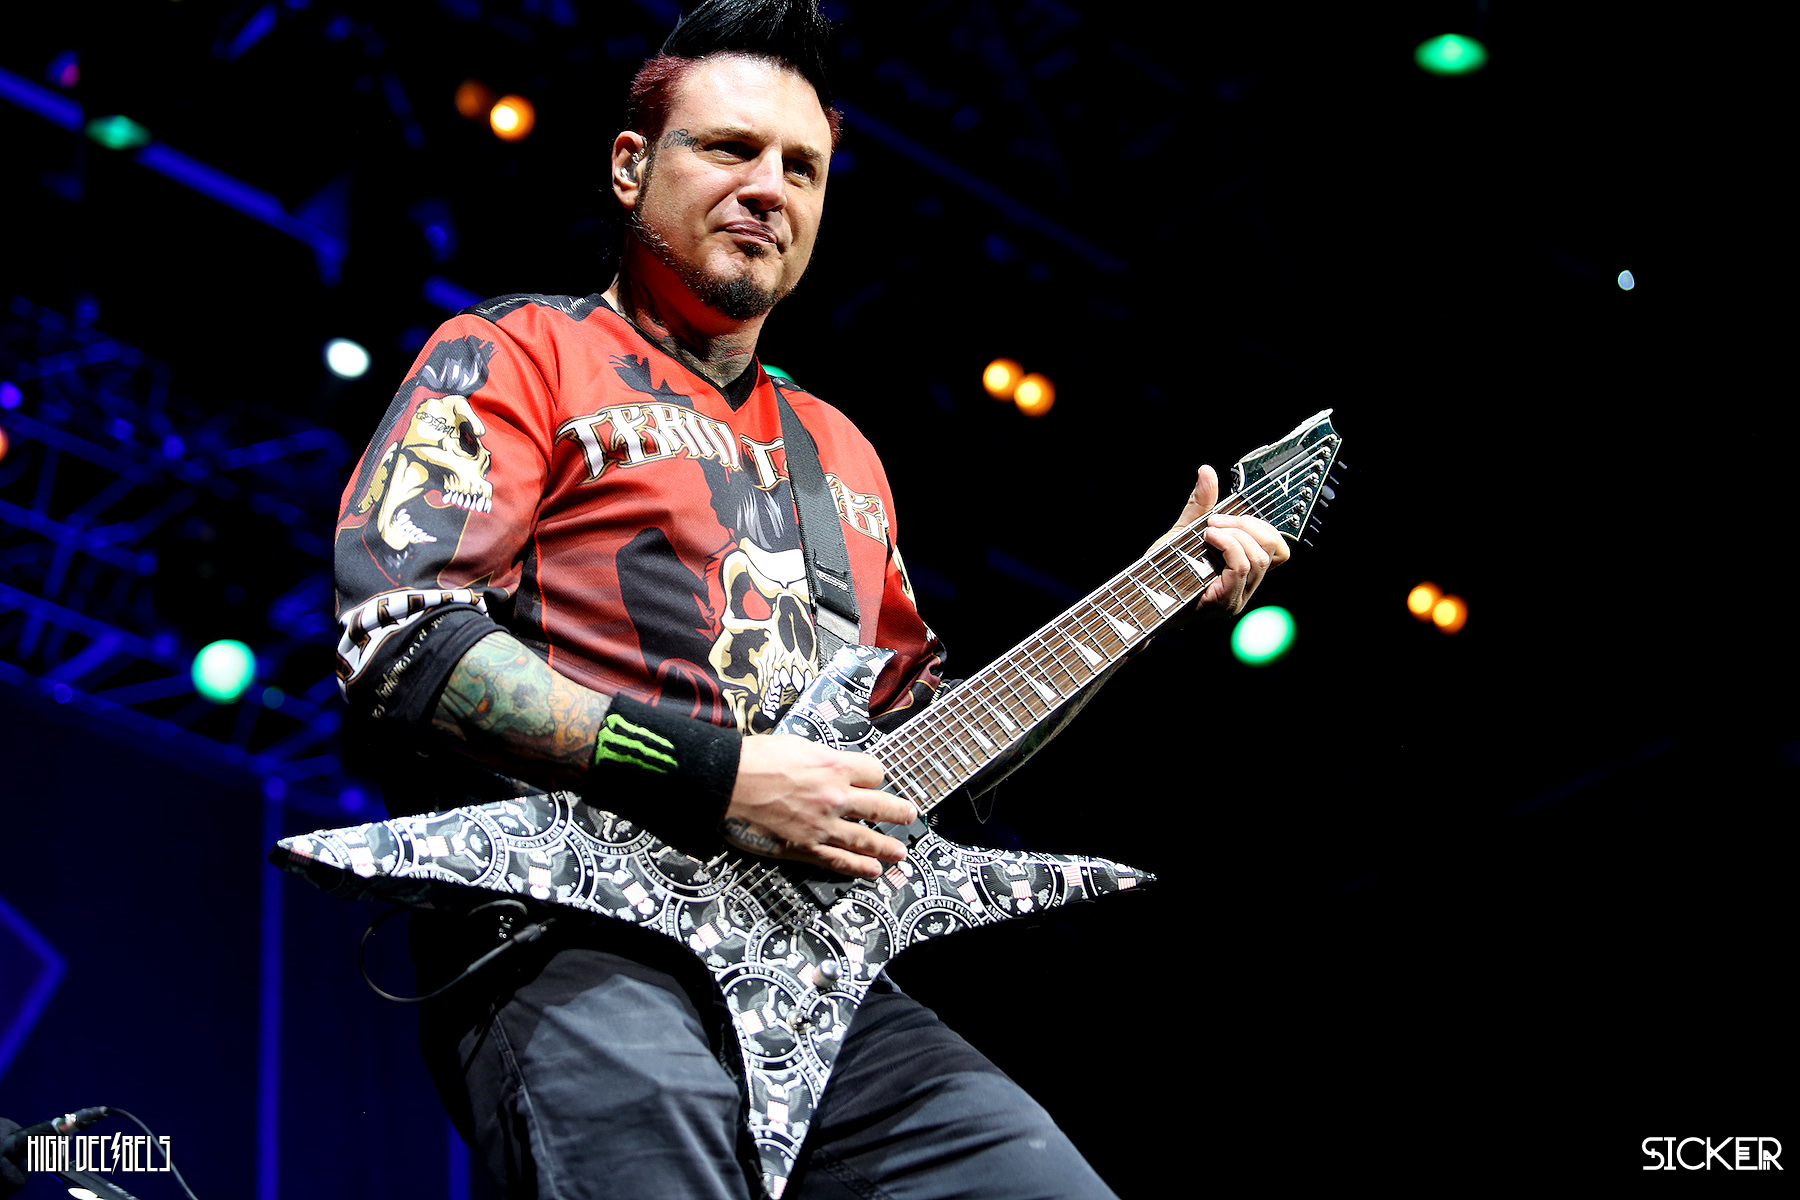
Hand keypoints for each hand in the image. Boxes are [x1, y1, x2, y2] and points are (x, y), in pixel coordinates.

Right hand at [722, 734, 916, 876]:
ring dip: (886, 846)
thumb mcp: (796, 745)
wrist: (727, 782)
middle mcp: (834, 796)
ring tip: (900, 853)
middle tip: (909, 816)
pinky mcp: (805, 847)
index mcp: (833, 766)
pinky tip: (872, 871)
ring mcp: (822, 824)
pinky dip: (858, 868)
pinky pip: (839, 860)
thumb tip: (828, 764)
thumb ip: (820, 758)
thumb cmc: (753, 759)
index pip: (874, 772)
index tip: (874, 780)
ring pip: (865, 838)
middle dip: (898, 812)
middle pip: (879, 806)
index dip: (874, 776)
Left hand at [1155, 465, 1290, 616]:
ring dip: (1235, 534)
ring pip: (1259, 557)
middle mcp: (1246, 586)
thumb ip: (1200, 505)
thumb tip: (1206, 471)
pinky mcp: (1225, 601)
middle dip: (1247, 524)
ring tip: (1208, 531)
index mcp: (1244, 570)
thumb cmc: (1160, 568)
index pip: (1279, 549)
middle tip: (1215, 521)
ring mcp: (1238, 596)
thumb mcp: (1183, 531)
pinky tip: (1208, 538)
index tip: (1226, 516)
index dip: (1261, 526)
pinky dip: (1228, 544)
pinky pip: (1242, 566)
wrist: (1140, 593)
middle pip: (1274, 548)